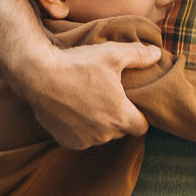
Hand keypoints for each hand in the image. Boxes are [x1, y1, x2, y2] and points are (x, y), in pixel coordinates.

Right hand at [15, 40, 161, 147]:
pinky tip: (73, 108)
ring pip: (100, 135)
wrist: (38, 75)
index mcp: (120, 116)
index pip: (141, 127)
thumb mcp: (112, 54)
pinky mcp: (66, 141)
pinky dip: (80, 127)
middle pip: (120, 131)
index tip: (132, 103)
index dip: (139, 115)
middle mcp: (104, 134)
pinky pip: (81, 138)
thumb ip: (138, 55)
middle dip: (117, 117)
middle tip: (108, 96)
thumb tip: (157, 54)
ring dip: (98, 123)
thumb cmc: (77, 64)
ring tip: (89, 100)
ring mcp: (84, 140)